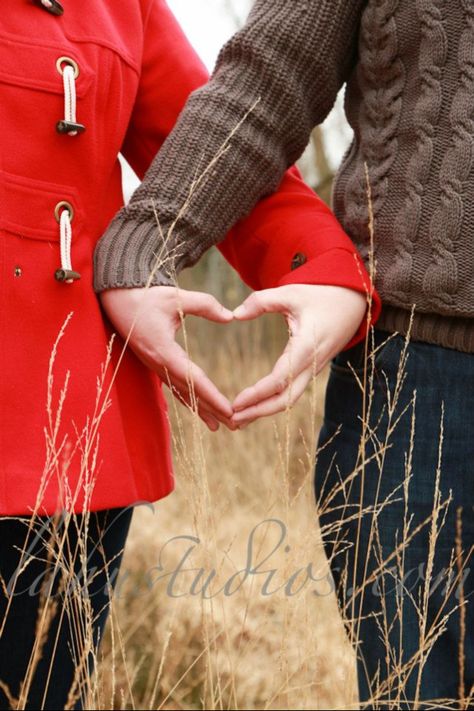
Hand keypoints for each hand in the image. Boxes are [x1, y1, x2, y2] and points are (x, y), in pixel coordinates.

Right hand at [99, 286, 234, 430]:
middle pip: (190, 393)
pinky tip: (197, 411)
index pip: (194, 380)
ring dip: (200, 410)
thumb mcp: (176, 297)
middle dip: (212, 410)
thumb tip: (231, 316)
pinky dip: (188, 400)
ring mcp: (156, 366)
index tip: (229, 411)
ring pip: (182, 393)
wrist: (117, 299)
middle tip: (234, 425)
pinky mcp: (155, 364)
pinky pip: (173, 387)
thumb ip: (205, 305)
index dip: (213, 397)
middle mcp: (159, 364)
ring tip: (218, 427)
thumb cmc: (146, 296)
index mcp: (165, 351)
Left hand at [231, 284, 367, 426]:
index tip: (235, 403)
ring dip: (264, 411)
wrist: (353, 301)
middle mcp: (311, 364)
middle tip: (232, 421)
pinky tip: (255, 407)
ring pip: (290, 399)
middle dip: (259, 412)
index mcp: (306, 347)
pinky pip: (293, 391)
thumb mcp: (291, 292)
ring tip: (239, 420)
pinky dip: (273, 402)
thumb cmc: (322, 294)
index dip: (256, 394)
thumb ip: (261, 301)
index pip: (279, 380)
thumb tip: (235, 314)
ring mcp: (313, 369)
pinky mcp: (312, 369)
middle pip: (285, 399)